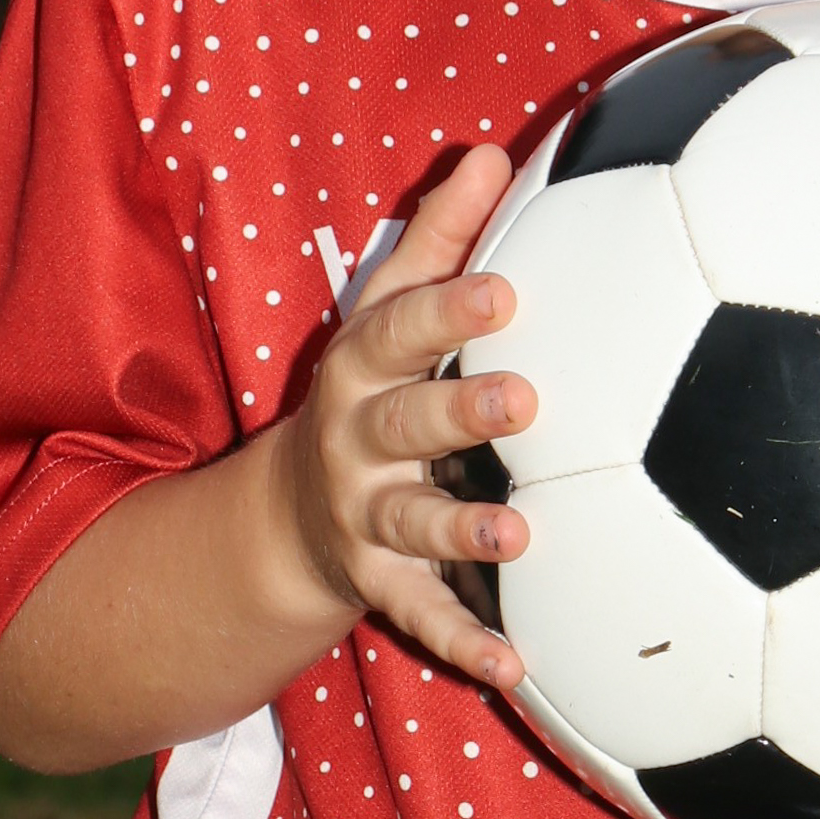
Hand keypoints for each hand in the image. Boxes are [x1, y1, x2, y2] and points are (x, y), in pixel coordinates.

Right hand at [281, 145, 533, 686]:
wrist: (294, 508)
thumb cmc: (374, 385)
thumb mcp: (390, 310)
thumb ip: (442, 236)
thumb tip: (491, 151)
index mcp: (364, 367)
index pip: (402, 331)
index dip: (449, 309)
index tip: (506, 288)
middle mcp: (358, 443)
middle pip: (405, 423)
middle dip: (459, 412)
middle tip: (524, 400)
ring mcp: (367, 519)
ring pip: (411, 525)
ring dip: (462, 531)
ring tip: (519, 535)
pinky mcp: (382, 586)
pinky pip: (424, 618)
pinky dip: (466, 644)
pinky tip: (516, 667)